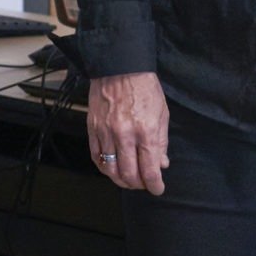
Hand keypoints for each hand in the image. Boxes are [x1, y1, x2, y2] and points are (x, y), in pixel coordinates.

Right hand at [87, 72, 169, 194]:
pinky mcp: (93, 128)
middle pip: (129, 174)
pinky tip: (112, 168)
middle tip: (144, 184)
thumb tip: (161, 164)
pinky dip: (104, 167)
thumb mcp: (162, 113)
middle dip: (138, 185)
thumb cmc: (144, 87)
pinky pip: (96, 156)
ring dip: (120, 180)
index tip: (158, 188)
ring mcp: (106, 132)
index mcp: (146, 130)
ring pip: (110, 169)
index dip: (155, 185)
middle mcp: (125, 134)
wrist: (120, 66)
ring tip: (128, 179)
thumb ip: (161, 141)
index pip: (149, 169)